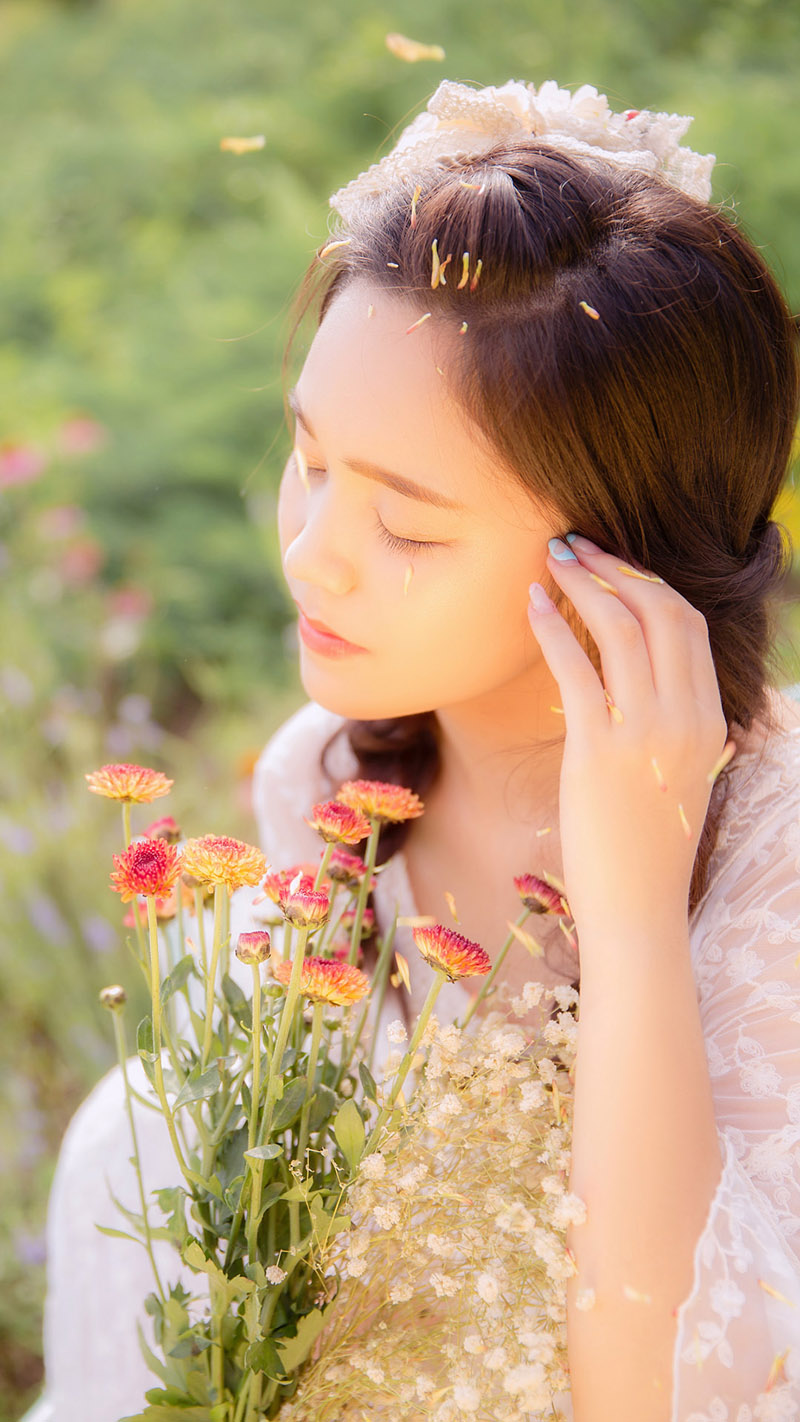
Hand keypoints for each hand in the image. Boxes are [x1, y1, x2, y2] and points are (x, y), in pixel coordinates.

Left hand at [527, 534, 730, 945]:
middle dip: (618, 567)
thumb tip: (653, 691)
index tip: (611, 563)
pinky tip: (530, 604)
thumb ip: (676, 729)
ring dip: (584, 583)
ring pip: (623, 628)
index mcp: (711, 721)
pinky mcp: (599, 752)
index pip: (688, 627)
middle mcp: (687, 719)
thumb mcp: (679, 778)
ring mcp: (646, 734)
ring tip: (551, 560)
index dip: (647, 582)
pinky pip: (578, 669)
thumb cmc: (647, 848)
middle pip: (663, 612)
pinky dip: (553, 627)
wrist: (638, 910)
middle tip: (576, 545)